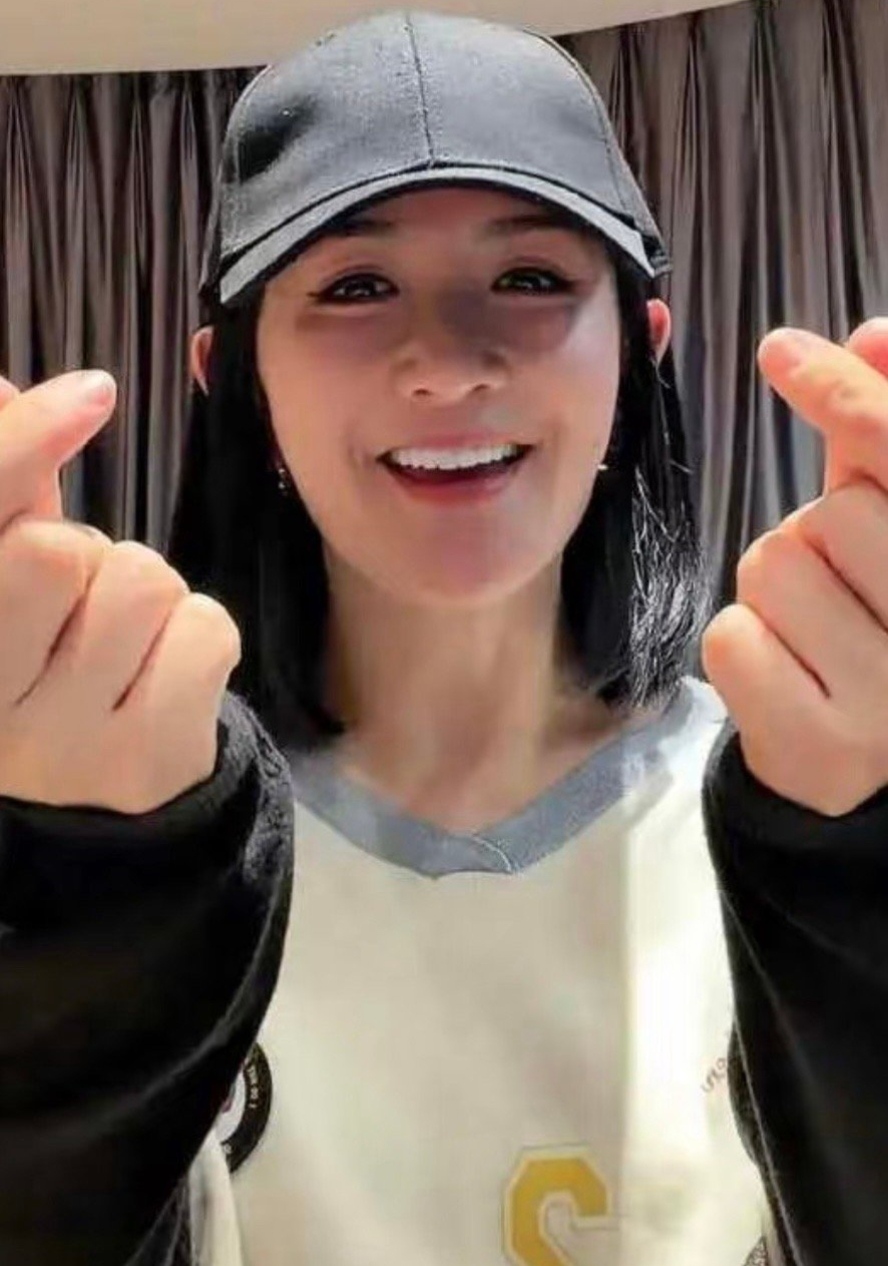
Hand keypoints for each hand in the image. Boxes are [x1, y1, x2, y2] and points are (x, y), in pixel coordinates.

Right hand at [0, 370, 240, 813]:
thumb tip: (1, 387)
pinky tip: (167, 678)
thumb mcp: (9, 598)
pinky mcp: (150, 758)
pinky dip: (199, 635)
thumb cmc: (49, 676)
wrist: (96, 817)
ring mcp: (68, 741)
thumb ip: (6, 498)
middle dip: (87, 555)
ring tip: (124, 645)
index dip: (19, 451)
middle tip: (81, 605)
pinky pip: (205, 628)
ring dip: (149, 594)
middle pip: (55, 552)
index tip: (90, 392)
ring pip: (143, 580)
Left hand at [702, 319, 887, 816]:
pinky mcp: (823, 744)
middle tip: (840, 589)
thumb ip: (884, 439)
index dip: (847, 397)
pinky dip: (740, 645)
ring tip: (812, 633)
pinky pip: (732, 637)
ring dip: (772, 590)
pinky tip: (783, 677)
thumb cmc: (872, 624)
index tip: (782, 349)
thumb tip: (874, 333)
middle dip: (813, 534)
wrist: (856, 769)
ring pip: (774, 567)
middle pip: (832, 514)